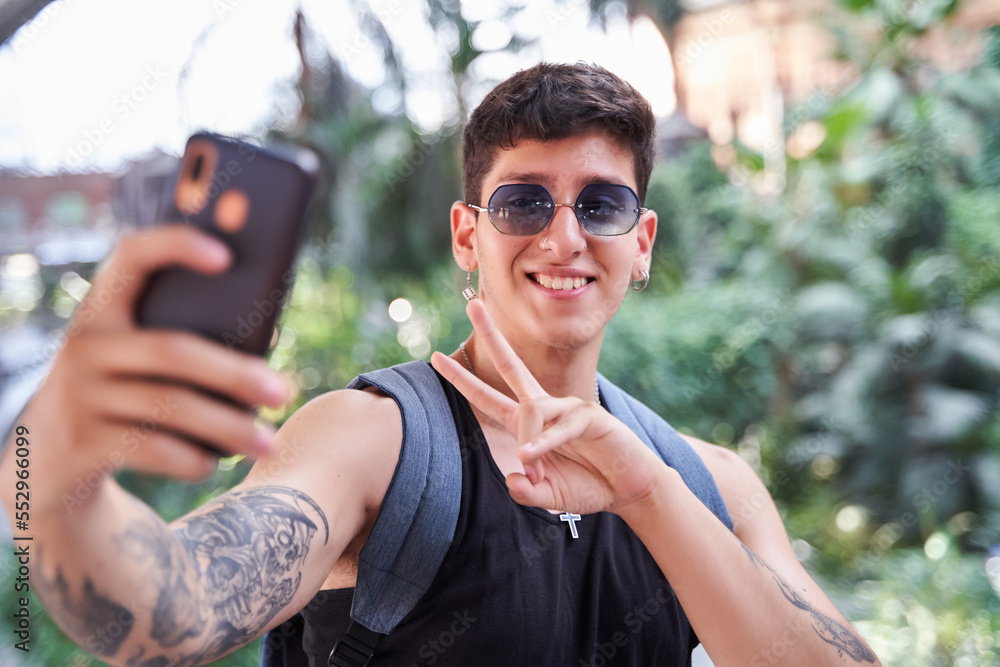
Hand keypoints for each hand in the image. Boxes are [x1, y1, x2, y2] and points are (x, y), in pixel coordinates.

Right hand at [6, 225, 289, 515]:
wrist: (46, 457)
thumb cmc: (120, 392)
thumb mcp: (133, 356)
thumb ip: (180, 336)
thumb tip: (265, 343)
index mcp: (102, 308)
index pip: (132, 256)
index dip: (175, 246)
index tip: (226, 254)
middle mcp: (84, 345)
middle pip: (173, 351)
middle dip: (236, 374)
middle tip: (283, 392)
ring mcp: (78, 395)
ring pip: (170, 406)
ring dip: (230, 428)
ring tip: (269, 442)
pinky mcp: (80, 444)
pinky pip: (152, 449)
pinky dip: (192, 458)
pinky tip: (215, 462)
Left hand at [430, 299, 662, 515]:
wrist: (630, 490)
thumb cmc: (588, 486)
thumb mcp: (548, 496)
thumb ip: (526, 492)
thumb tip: (512, 477)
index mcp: (528, 424)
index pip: (487, 397)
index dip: (462, 378)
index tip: (435, 357)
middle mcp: (545, 409)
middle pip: (511, 366)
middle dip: (491, 336)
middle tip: (472, 306)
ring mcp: (567, 408)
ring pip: (531, 411)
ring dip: (527, 442)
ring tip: (535, 471)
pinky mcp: (589, 416)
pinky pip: (560, 425)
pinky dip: (543, 443)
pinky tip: (532, 457)